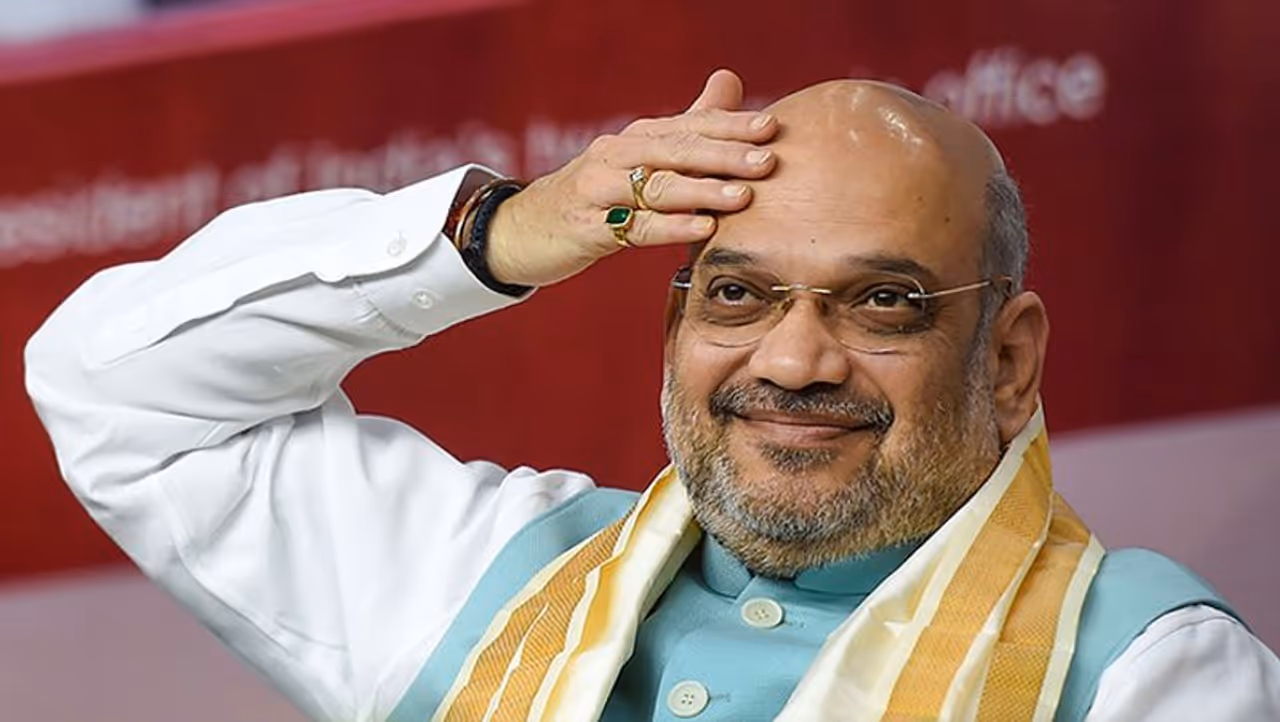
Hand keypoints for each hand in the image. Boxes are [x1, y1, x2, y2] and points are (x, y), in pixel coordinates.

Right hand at [485, 69, 778, 287]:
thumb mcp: (639, 157)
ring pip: (657, 187)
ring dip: (702, 191)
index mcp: (637, 138)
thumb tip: (730, 81)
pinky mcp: (587, 227)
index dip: (730, 125)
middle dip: (725, 155)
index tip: (772, 128)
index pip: (690, 125)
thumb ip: (688, 125)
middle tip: (768, 161)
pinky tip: (701, 230)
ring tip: (743, 197)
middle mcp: (617, 155)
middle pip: (677, 151)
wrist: (523, 228)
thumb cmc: (595, 193)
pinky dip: (670, 227)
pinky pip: (634, 227)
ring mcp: (598, 190)